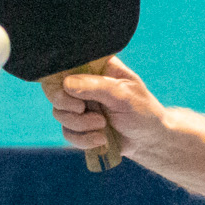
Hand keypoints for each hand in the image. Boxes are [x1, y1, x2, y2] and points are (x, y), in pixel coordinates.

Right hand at [43, 57, 164, 157]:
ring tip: (102, 126)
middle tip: (81, 109)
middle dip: (65, 103)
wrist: (149, 141)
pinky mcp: (80, 127)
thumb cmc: (142, 111)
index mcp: (97, 68)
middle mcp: (84, 85)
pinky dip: (82, 139)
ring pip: (59, 113)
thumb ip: (96, 87)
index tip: (68, 89)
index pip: (68, 64)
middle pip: (55, 89)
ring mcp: (80, 106)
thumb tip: (66, 84)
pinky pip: (67, 133)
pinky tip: (101, 139)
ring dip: (79, 124)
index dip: (59, 76)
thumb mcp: (124, 95)